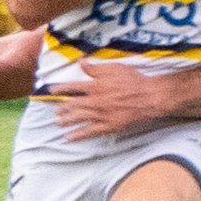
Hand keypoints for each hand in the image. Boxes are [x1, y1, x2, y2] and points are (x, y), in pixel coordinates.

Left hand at [54, 62, 180, 139]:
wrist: (148, 97)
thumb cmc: (133, 81)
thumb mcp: (113, 68)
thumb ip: (95, 68)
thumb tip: (80, 63)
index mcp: (95, 86)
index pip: (72, 87)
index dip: (60, 89)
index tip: (51, 91)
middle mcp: (94, 101)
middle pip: (72, 105)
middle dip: (61, 108)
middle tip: (55, 111)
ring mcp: (100, 115)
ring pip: (78, 118)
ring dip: (66, 121)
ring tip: (58, 123)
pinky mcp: (108, 126)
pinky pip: (89, 132)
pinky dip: (78, 135)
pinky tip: (69, 138)